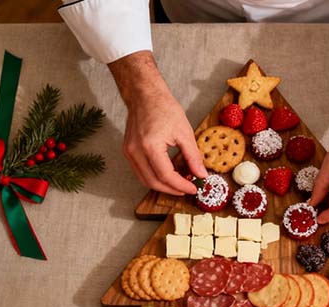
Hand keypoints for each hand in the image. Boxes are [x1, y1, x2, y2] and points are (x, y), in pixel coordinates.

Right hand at [109, 51, 205, 194]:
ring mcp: (129, 152)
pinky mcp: (128, 151)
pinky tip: (167, 175)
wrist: (145, 95)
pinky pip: (140, 171)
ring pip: (144, 180)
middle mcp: (135, 152)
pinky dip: (154, 177)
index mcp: (150, 146)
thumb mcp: (184, 132)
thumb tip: (201, 174)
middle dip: (171, 189)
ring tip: (179, 183)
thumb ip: (193, 156)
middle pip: (153, 182)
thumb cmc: (163, 107)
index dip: (181, 185)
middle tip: (187, 188)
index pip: (166, 176)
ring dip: (162, 185)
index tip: (193, 188)